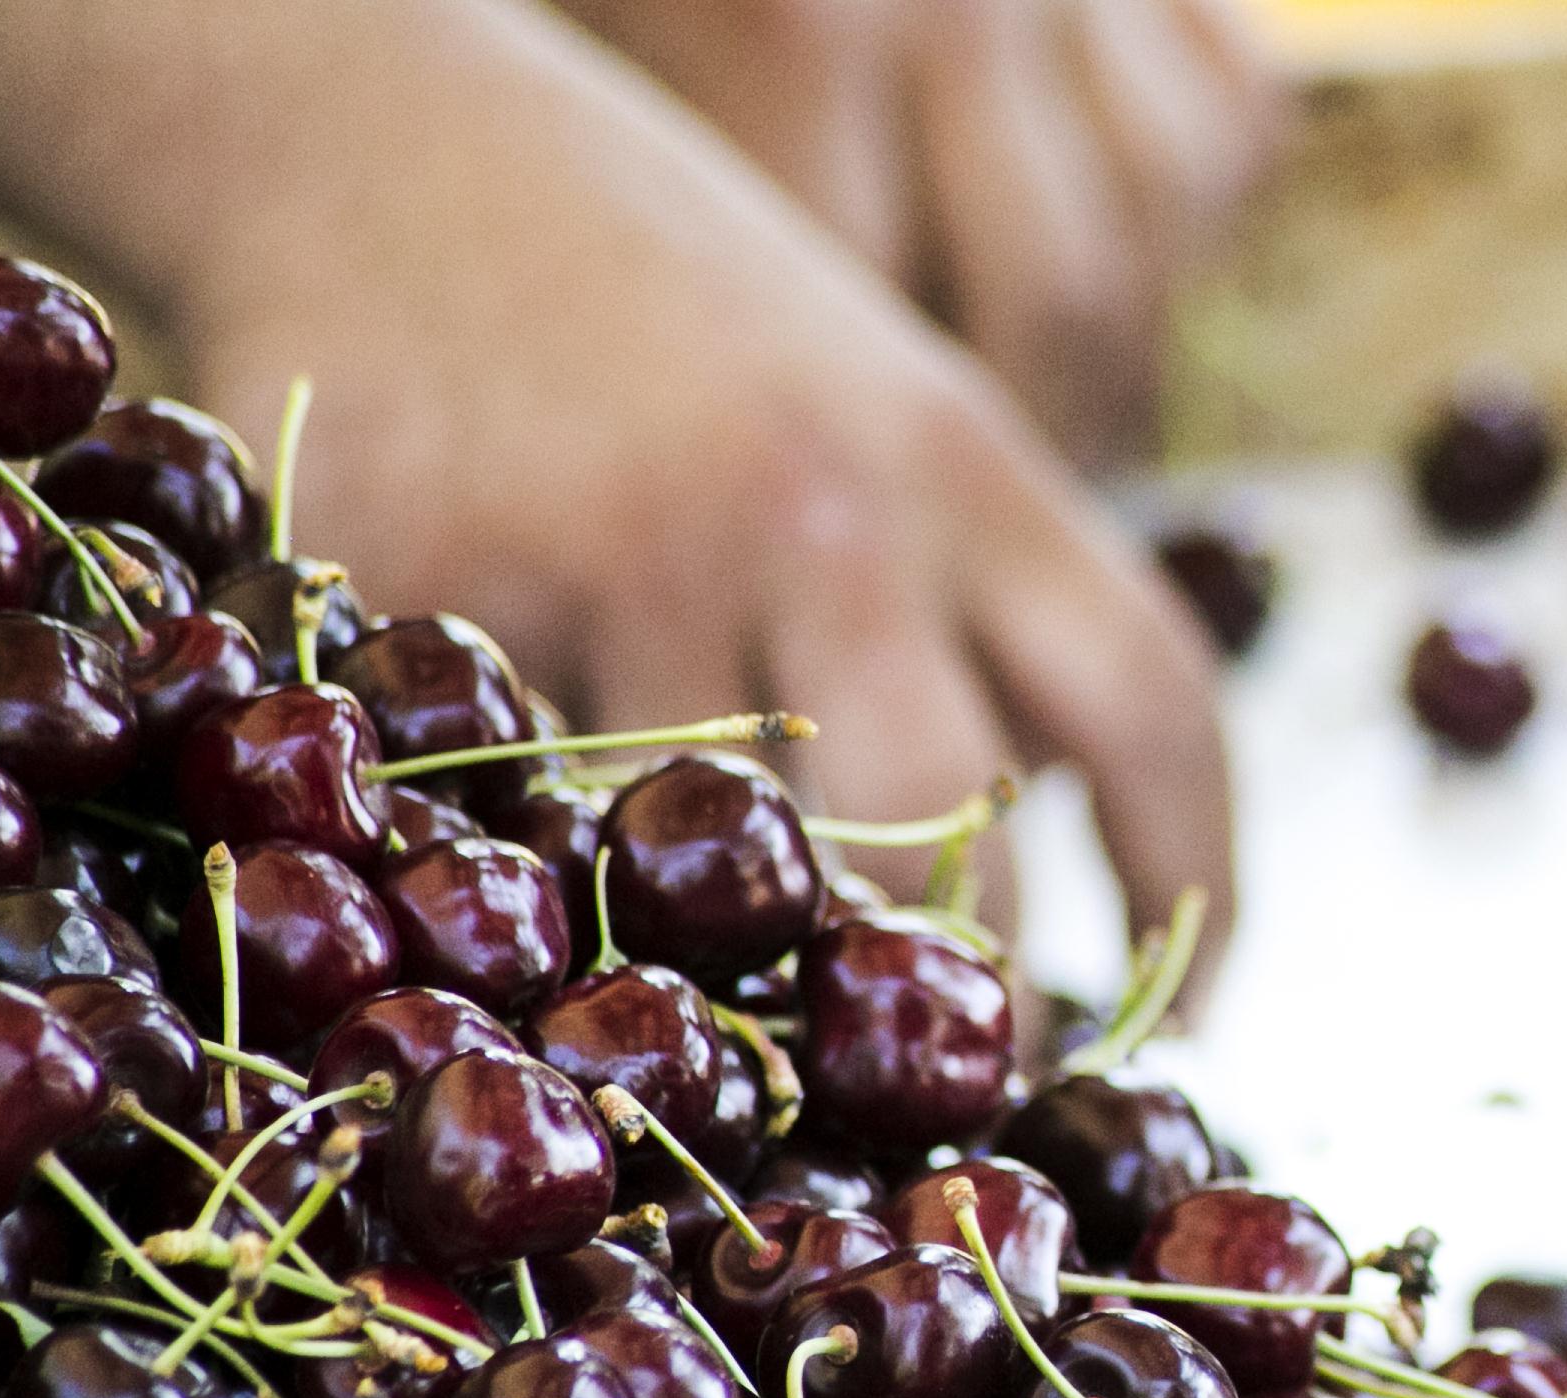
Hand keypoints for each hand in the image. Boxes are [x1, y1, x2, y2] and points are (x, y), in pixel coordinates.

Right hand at [170, 2, 1233, 952]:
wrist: (369, 127)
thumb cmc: (645, 303)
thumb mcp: (869, 401)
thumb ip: (969, 594)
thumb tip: (1054, 839)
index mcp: (962, 462)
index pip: (1152, 703)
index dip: (1198, 887)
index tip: (1187, 1024)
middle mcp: (823, 512)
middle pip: (946, 834)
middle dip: (953, 999)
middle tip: (943, 1101)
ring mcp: (628, 555)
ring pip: (715, 869)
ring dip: (722, 975)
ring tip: (713, 1033)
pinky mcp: (439, 596)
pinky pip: (508, 820)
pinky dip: (525, 884)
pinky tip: (508, 901)